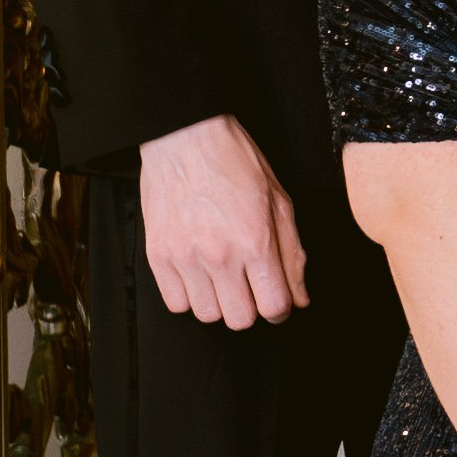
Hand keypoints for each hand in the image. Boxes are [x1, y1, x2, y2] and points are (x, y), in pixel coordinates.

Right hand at [137, 115, 309, 328]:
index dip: (280, 309)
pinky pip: (176, 303)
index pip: (274, 306)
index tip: (276, 300)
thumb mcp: (279, 202)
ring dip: (219, 302)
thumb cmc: (235, 162)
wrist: (185, 138)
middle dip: (251, 308)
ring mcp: (185, 257)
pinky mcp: (157, 255)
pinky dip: (190, 296)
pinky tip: (199, 275)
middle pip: (239, 319)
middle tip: (249, 286)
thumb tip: (299, 297)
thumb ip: (292, 255)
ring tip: (222, 276)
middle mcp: (219, 255)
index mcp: (255, 241)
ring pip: (207, 314)